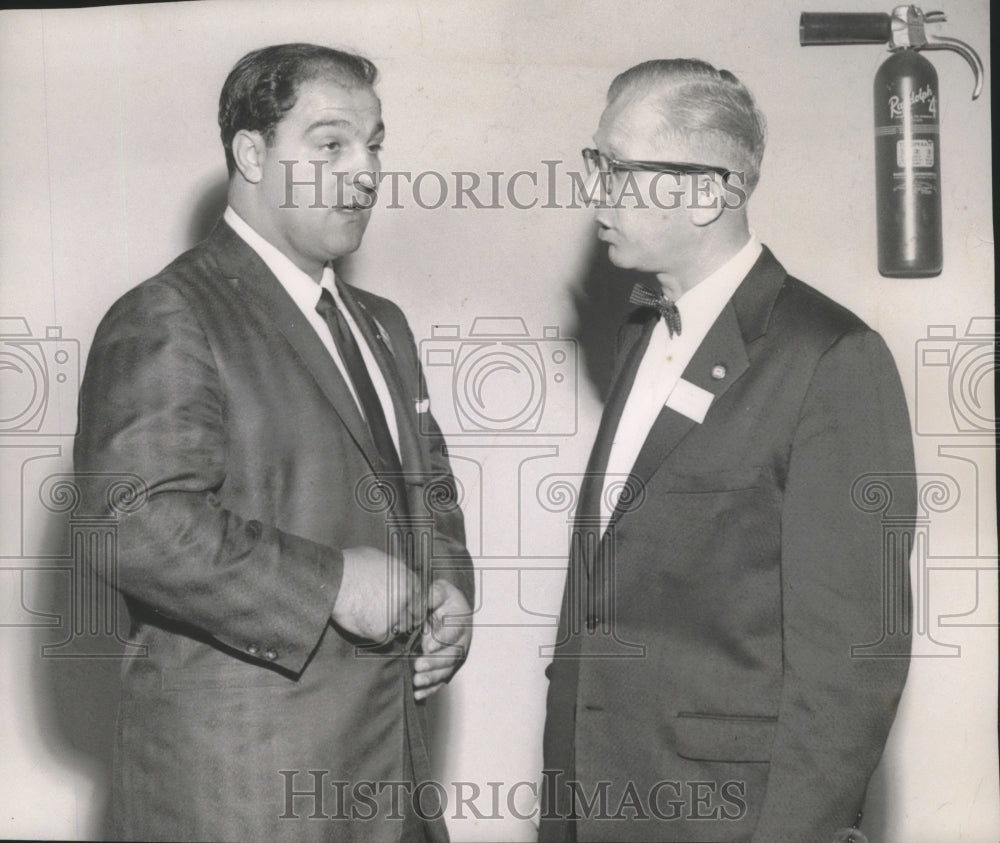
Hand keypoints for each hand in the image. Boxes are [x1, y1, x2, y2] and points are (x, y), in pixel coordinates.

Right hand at [331, 546, 425, 641]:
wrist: (335, 579)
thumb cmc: (351, 565)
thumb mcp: (380, 558)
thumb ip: (394, 572)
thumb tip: (395, 577)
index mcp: (407, 578)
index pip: (421, 597)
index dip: (414, 605)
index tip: (410, 610)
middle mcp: (406, 597)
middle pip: (413, 615)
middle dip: (404, 617)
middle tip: (390, 616)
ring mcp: (395, 615)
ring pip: (399, 628)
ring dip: (390, 626)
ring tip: (372, 616)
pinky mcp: (382, 630)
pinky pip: (384, 637)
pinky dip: (375, 633)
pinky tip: (365, 622)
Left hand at [413, 579, 471, 700]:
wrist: (447, 610)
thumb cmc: (441, 599)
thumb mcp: (437, 591)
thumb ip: (429, 597)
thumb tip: (414, 609)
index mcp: (461, 621)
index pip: (454, 631)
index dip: (442, 639)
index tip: (428, 646)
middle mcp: (462, 641)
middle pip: (452, 655)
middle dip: (435, 662)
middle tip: (418, 666)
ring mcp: (456, 656)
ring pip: (447, 670)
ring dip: (432, 677)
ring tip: (417, 681)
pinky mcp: (448, 667)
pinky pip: (441, 680)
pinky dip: (430, 689)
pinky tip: (418, 694)